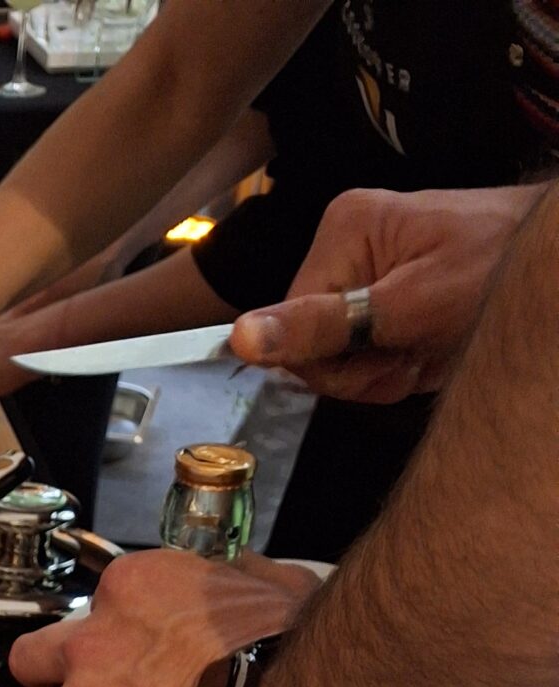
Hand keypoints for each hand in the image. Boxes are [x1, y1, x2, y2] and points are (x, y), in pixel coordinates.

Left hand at [3, 549, 320, 686]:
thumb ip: (241, 576)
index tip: (119, 653)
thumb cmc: (285, 643)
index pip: (97, 607)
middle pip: (36, 660)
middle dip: (44, 681)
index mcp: (131, 590)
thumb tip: (246, 573)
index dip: (108, 635)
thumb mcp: (267, 581)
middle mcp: (91, 640)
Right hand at [229, 185, 541, 403]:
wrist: (550, 271)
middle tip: (413, 355)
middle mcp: (345, 248)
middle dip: (362, 368)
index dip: (330, 359)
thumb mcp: (408, 307)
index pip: (289, 323)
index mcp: (343, 231)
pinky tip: (428, 350)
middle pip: (311, 345)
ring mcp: (364, 274)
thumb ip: (322, 326)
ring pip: (338, 360)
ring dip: (384, 372)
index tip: (383, 356)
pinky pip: (365, 356)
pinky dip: (398, 366)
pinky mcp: (382, 299)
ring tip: (428, 349)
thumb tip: (240, 339)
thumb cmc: (496, 270)